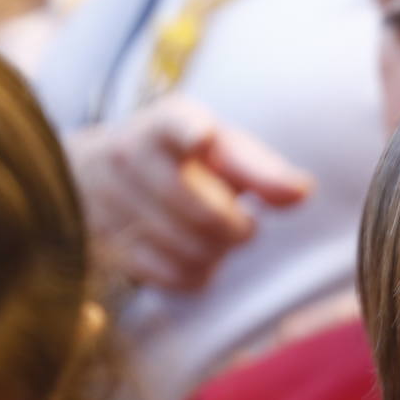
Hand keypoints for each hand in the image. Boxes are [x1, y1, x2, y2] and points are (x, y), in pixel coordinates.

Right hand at [68, 95, 312, 291]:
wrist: (98, 174)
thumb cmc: (186, 161)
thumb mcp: (223, 151)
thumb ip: (264, 171)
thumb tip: (301, 192)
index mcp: (165, 123)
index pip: (173, 125)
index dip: (190, 132)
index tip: (201, 137)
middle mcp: (128, 156)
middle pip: (206, 213)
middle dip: (237, 227)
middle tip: (241, 223)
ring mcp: (109, 202)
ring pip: (191, 250)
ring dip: (217, 253)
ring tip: (214, 236)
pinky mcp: (105, 244)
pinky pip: (172, 276)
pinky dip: (197, 273)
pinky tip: (194, 255)